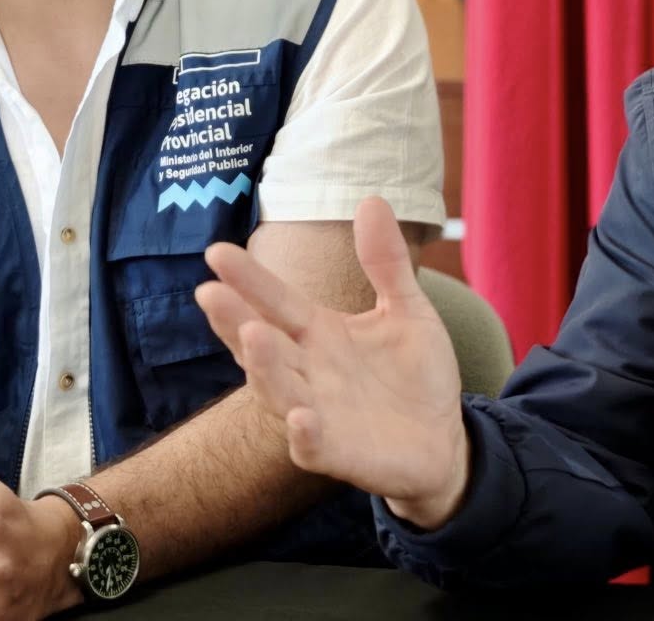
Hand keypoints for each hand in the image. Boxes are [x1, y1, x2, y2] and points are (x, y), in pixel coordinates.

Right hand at [195, 194, 470, 527]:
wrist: (444, 438)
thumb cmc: (415, 374)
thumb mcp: (407, 309)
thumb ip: (386, 262)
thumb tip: (371, 198)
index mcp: (320, 334)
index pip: (277, 302)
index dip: (249, 279)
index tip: (217, 251)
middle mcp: (309, 372)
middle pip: (264, 344)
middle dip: (235, 320)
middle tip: (210, 292)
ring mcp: (318, 414)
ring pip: (279, 391)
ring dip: (264, 368)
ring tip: (252, 336)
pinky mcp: (339, 454)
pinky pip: (313, 447)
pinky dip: (304, 434)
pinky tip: (300, 418)